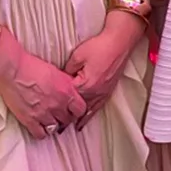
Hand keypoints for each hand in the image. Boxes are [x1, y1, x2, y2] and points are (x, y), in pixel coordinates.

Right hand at [0, 31, 86, 138]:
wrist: (12, 69)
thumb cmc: (30, 65)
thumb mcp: (55, 71)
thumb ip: (65, 84)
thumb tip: (70, 91)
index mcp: (66, 90)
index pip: (81, 109)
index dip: (77, 110)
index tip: (72, 109)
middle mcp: (58, 104)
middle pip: (68, 120)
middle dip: (65, 117)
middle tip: (58, 113)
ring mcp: (44, 114)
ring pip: (55, 128)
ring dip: (53, 124)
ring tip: (48, 118)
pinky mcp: (30, 120)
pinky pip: (41, 134)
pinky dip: (41, 132)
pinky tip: (38, 125)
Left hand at [63, 10, 145, 130]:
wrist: (119, 42)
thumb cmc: (99, 47)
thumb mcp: (77, 55)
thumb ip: (67, 70)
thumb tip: (62, 79)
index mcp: (86, 85)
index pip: (69, 100)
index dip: (59, 105)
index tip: (51, 112)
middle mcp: (95, 93)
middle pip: (79, 109)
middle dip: (68, 118)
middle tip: (57, 127)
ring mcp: (103, 93)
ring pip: (89, 112)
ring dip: (79, 120)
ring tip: (70, 128)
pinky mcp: (109, 90)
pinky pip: (98, 107)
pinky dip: (91, 114)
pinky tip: (87, 119)